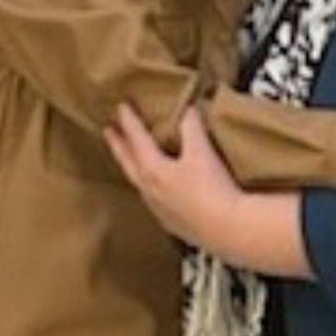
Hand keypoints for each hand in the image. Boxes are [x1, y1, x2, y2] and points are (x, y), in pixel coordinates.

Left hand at [104, 104, 241, 251]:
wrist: (227, 228)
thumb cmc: (211, 188)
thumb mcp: (202, 150)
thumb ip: (192, 127)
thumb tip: (188, 111)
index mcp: (153, 169)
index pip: (137, 139)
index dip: (129, 121)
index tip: (121, 107)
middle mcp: (149, 190)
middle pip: (129, 163)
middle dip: (119, 145)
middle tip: (109, 132)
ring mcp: (159, 209)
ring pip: (139, 183)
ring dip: (133, 168)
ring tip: (132, 160)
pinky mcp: (172, 224)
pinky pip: (154, 202)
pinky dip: (151, 190)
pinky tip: (159, 192)